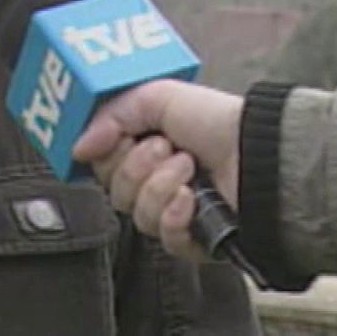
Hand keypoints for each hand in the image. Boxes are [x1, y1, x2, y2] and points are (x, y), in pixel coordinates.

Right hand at [70, 79, 243, 260]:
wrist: (259, 153)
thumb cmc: (215, 121)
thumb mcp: (156, 97)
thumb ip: (110, 117)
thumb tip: (78, 148)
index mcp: (144, 148)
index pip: (102, 164)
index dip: (105, 153)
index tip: (121, 137)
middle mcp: (155, 181)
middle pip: (114, 190)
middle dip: (136, 166)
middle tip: (166, 146)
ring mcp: (173, 212)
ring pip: (136, 214)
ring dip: (160, 186)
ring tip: (189, 168)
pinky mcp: (192, 240)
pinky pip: (163, 238)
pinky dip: (175, 216)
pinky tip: (192, 199)